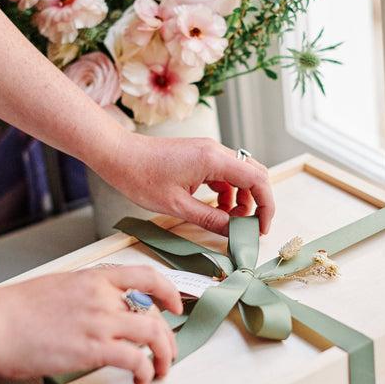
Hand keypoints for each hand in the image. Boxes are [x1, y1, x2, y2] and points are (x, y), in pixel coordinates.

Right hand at [0, 266, 181, 383]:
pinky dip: (145, 371)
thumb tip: (92, 313)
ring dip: (164, 355)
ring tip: (160, 370)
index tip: (175, 304)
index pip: (144, 275)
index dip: (168, 290)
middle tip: (167, 352)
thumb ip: (80, 296)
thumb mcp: (55, 288)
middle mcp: (101, 296)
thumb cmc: (11, 310)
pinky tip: (139, 380)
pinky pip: (135, 359)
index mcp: (92, 278)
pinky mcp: (93, 348)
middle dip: (167, 336)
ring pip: (153, 334)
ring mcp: (99, 321)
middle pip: (153, 311)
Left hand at [95, 134, 275, 235]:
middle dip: (257, 202)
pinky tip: (216, 208)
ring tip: (229, 221)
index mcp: (214, 160)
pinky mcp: (199, 155)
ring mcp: (208, 151)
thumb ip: (210, 219)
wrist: (119, 155)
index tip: (261, 227)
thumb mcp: (178, 206)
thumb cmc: (141, 176)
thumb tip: (233, 232)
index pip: (257, 181)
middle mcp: (215, 151)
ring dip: (241, 198)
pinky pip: (224, 173)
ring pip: (240, 175)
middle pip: (254, 175)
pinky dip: (227, 192)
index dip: (265, 206)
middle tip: (249, 227)